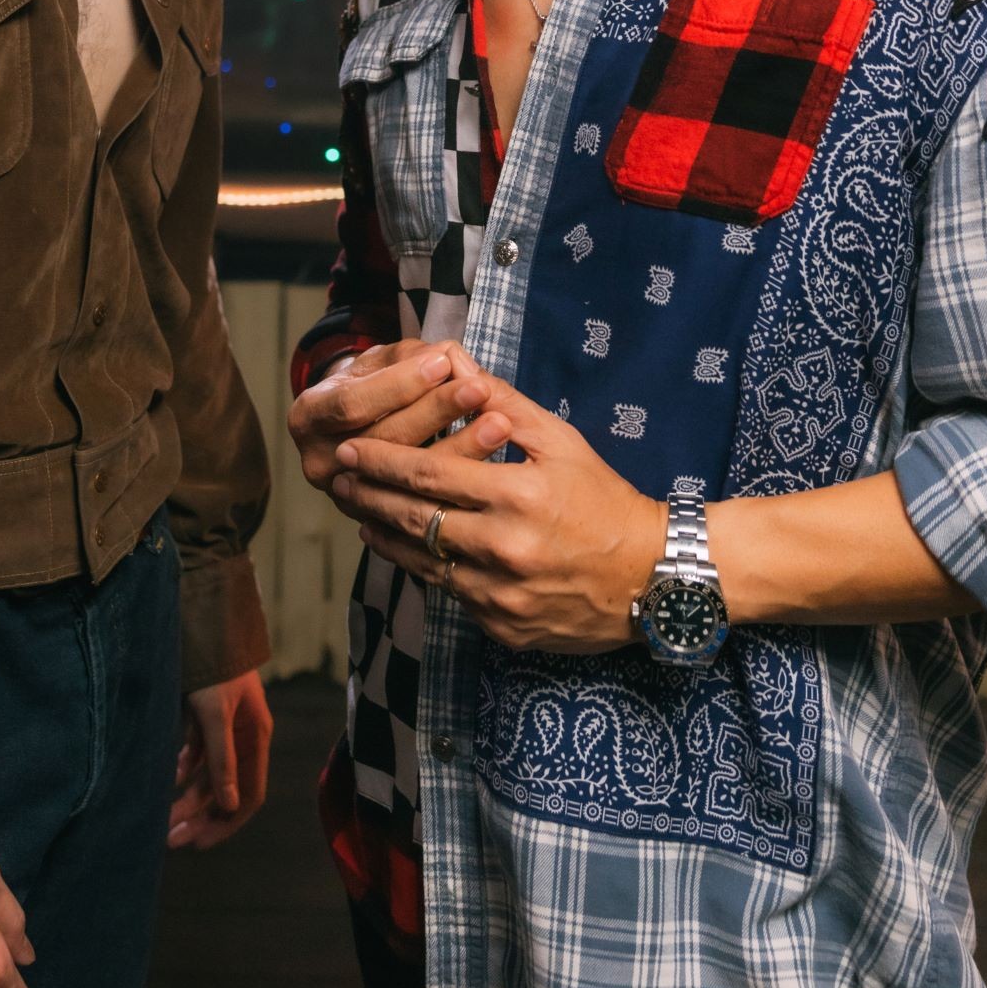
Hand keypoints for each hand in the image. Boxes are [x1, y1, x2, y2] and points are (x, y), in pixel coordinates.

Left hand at [168, 669, 272, 849]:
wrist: (201, 621)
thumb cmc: (214, 667)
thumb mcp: (215, 713)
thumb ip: (222, 758)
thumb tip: (228, 805)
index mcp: (255, 736)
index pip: (250, 794)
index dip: (227, 822)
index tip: (200, 842)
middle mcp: (243, 736)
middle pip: (225, 789)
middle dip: (200, 815)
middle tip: (171, 838)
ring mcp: (223, 727)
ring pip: (208, 774)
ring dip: (188, 797)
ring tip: (163, 820)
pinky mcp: (204, 716)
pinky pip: (197, 753)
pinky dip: (185, 769)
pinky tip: (170, 780)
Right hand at [288, 338, 491, 499]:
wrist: (356, 428)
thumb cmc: (373, 384)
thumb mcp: (379, 361)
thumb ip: (409, 357)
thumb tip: (449, 358)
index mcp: (308, 417)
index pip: (353, 403)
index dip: (399, 384)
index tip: (443, 363)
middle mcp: (321, 462)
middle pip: (384, 440)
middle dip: (436, 411)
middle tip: (480, 389)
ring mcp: (350, 497)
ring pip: (408, 478)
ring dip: (459, 448)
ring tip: (499, 423)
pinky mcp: (382, 522)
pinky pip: (424, 504)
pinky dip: (461, 481)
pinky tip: (494, 462)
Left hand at [332, 379, 665, 652]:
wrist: (650, 577)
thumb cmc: (603, 498)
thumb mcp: (560, 441)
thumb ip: (503, 402)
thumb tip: (455, 360)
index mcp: (517, 497)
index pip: (429, 476)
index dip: (381, 462)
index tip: (350, 449)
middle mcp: (505, 550)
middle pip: (414, 521)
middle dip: (368, 497)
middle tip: (336, 479)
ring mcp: (501, 596)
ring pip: (423, 563)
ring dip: (385, 535)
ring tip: (359, 513)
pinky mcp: (502, 627)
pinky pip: (449, 594)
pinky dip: (423, 568)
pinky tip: (406, 548)